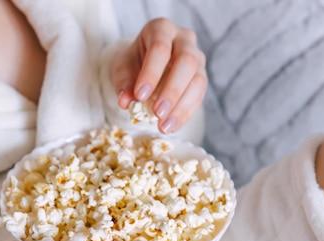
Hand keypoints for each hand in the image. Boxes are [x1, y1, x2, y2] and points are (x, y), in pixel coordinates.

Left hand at [111, 18, 207, 133]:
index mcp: (161, 29)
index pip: (160, 48)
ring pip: (197, 80)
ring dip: (181, 106)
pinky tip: (172, 126)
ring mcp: (197, 58)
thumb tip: (125, 102)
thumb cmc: (134, 64)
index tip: (140, 96)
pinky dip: (185, 114)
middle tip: (157, 113)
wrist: (144, 66)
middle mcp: (184, 40)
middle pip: (186, 61)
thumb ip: (124, 83)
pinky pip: (199, 96)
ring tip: (164, 126)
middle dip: (171, 90)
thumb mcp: (122, 69)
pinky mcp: (201, 78)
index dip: (151, 73)